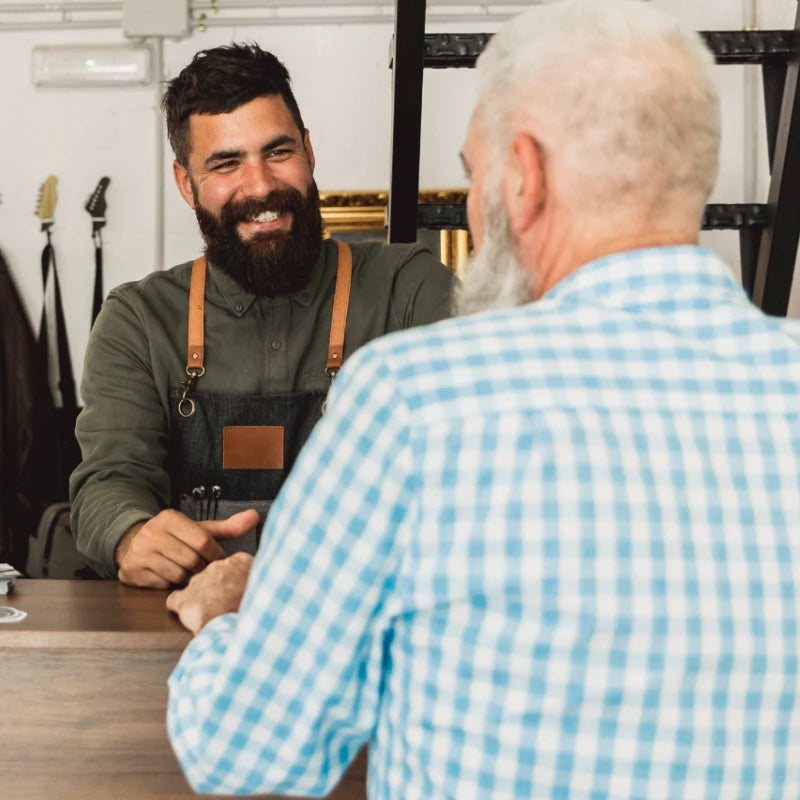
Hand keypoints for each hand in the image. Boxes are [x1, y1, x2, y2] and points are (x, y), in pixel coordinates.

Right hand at [115, 508, 259, 588]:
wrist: (135, 544)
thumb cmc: (176, 538)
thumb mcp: (199, 530)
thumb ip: (227, 527)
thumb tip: (255, 516)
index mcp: (169, 518)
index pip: (203, 540)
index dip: (215, 555)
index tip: (219, 561)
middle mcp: (151, 532)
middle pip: (191, 559)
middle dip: (202, 568)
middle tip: (203, 571)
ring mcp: (139, 552)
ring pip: (177, 574)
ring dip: (187, 578)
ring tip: (188, 573)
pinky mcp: (131, 570)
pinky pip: (162, 585)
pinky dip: (170, 584)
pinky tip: (170, 577)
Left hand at [166, 552, 253, 632]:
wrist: (238, 628)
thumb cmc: (255, 613)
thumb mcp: (266, 592)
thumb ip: (258, 584)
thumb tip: (259, 588)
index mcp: (241, 562)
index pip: (234, 564)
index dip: (233, 580)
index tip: (235, 590)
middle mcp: (218, 566)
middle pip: (213, 575)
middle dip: (216, 589)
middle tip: (223, 606)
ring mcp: (199, 581)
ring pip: (195, 587)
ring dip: (200, 599)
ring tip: (209, 615)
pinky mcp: (184, 598)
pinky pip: (175, 600)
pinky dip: (180, 608)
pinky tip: (190, 618)